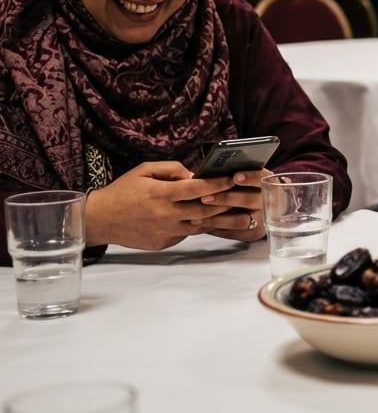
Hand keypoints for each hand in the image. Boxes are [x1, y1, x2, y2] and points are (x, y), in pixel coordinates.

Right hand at [85, 161, 235, 249]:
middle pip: (205, 210)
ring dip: (220, 219)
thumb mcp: (144, 170)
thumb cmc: (123, 190)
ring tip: (240, 214)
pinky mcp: (163, 243)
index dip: (218, 184)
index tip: (232, 178)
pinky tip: (213, 221)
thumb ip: (171, 169)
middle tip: (243, 197)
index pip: (198, 188)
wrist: (99, 219)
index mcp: (161, 194)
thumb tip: (194, 174)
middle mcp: (165, 215)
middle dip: (227, 203)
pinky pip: (187, 234)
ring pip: (200, 226)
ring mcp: (165, 232)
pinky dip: (199, 227)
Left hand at [194, 169, 271, 241]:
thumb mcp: (249, 179)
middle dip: (225, 199)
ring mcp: (263, 219)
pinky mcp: (253, 233)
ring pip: (239, 221)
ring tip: (197, 217)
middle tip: (205, 198)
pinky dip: (216, 228)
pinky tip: (202, 224)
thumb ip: (235, 176)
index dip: (250, 178)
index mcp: (269, 183)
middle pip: (249, 200)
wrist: (266, 209)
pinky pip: (233, 233)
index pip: (262, 178)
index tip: (235, 177)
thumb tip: (212, 172)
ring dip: (217, 218)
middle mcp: (269, 202)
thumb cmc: (250, 188)